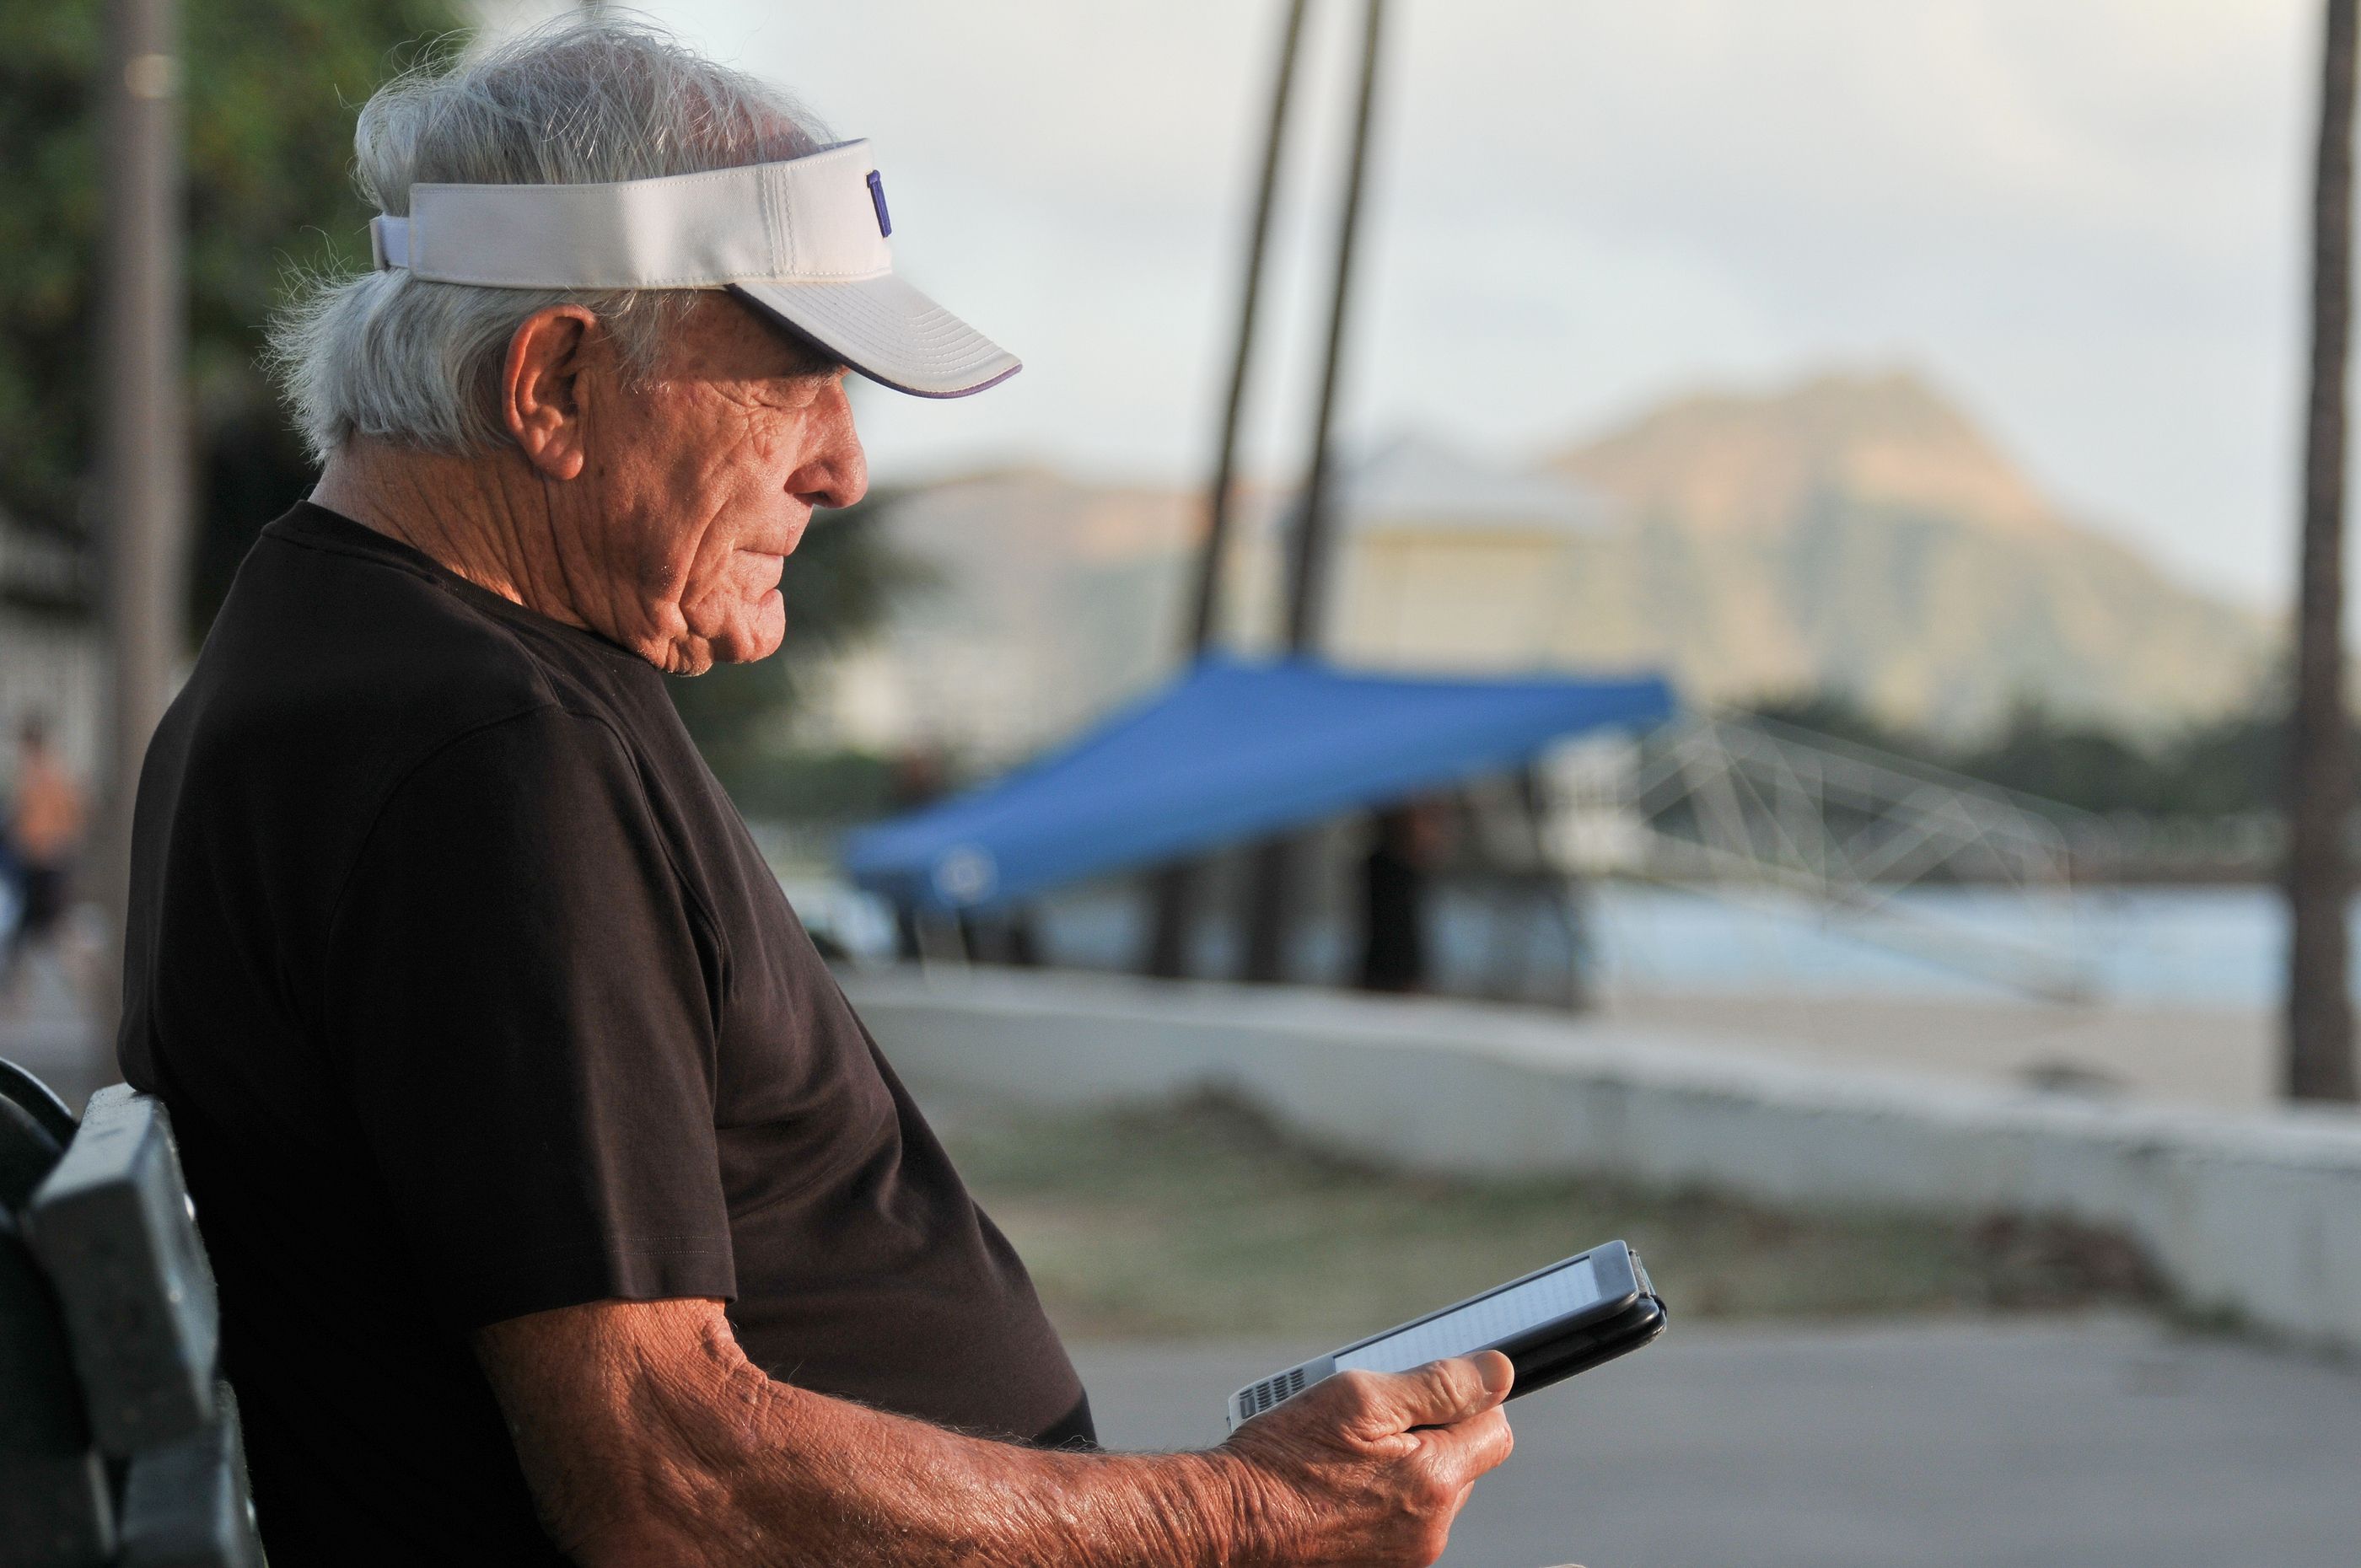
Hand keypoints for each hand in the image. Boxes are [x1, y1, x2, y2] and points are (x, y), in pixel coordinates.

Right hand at [1217, 1352, 1515, 1567]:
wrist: (1229, 1521)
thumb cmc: (1284, 1457)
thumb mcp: (1360, 1399)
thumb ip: (1438, 1385)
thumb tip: (1498, 1373)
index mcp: (1434, 1480)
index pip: (1494, 1430)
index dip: (1465, 1401)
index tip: (1426, 1392)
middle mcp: (1430, 1527)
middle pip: (1462, 1461)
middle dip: (1430, 1433)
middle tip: (1370, 1420)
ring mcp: (1407, 1554)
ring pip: (1430, 1491)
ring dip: (1405, 1465)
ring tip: (1346, 1454)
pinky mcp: (1382, 1566)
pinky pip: (1402, 1519)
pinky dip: (1381, 1497)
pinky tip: (1339, 1483)